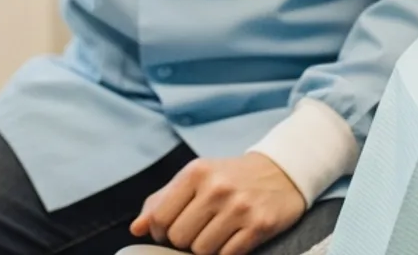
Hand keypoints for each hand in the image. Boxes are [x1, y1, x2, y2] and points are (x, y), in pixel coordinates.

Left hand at [130, 154, 305, 254]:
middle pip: (179, 238)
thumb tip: (136, 229)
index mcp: (195, 172)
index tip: (169, 232)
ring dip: (206, 249)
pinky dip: (225, 253)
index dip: (160, 232)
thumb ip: (162, 200)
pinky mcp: (260, 225)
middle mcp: (217, 188)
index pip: (160, 218)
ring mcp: (239, 207)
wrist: (280, 171)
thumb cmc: (230, 176)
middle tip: (197, 231)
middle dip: (184, 241)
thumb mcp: (195, 177)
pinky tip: (231, 239)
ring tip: (215, 234)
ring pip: (202, 250)